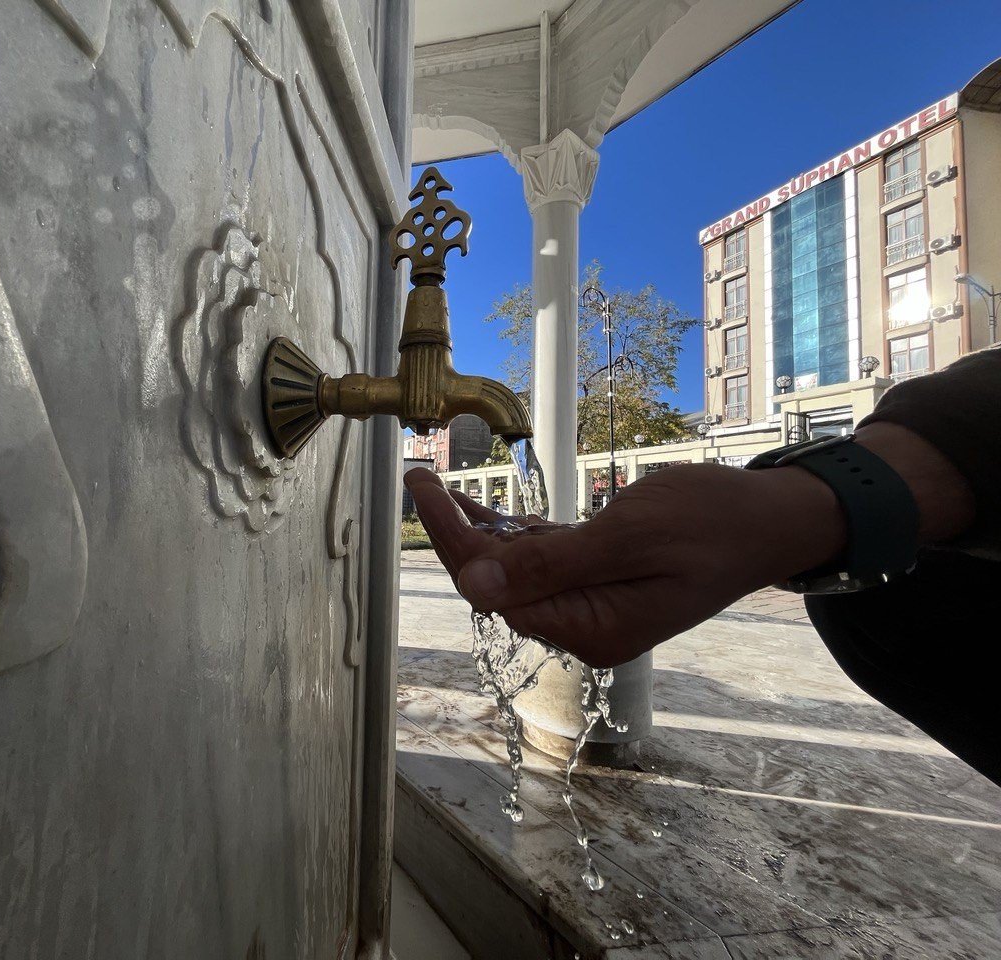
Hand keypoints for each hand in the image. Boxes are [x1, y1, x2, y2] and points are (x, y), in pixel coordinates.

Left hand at [405, 463, 845, 666]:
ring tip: (436, 488)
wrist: (772, 520)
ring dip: (478, 532)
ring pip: (516, 571)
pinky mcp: (602, 581)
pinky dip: (513, 535)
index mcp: (592, 627)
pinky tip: (484, 509)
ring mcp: (594, 605)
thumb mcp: (629, 536)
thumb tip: (474, 584)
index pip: (498, 591)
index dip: (454, 542)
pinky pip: (543, 562)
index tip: (424, 491)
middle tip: (421, 479)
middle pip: (499, 584)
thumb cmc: (712, 522)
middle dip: (456, 535)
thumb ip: (550, 564)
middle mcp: (586, 625)